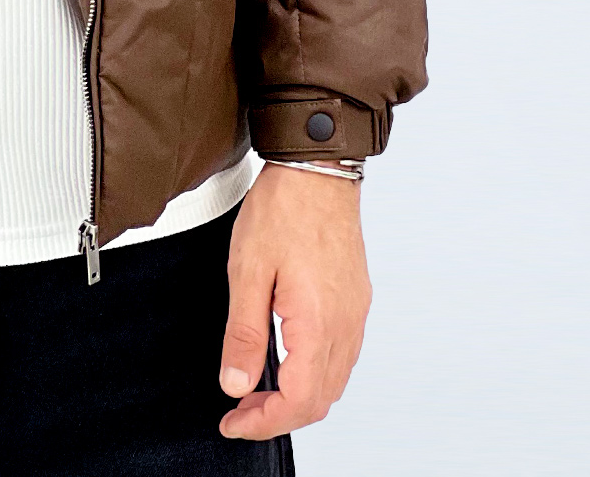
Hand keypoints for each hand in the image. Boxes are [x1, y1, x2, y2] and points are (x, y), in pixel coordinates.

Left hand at [218, 163, 370, 440]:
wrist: (317, 167)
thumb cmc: (283, 208)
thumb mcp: (247, 270)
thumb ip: (244, 333)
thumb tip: (235, 383)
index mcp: (318, 323)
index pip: (298, 401)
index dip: (263, 422)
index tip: (233, 421)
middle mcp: (345, 325)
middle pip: (320, 400)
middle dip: (279, 417)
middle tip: (241, 411)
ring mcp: (355, 312)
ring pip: (334, 382)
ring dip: (298, 398)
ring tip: (259, 390)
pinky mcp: (356, 299)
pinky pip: (342, 355)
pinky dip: (315, 374)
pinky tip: (289, 361)